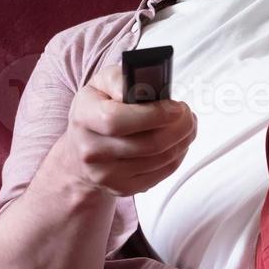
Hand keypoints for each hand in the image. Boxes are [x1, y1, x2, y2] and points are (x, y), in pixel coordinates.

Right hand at [52, 62, 196, 197]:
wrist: (80, 151)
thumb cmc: (97, 110)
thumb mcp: (102, 84)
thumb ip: (122, 79)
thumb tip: (147, 87)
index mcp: (84, 117)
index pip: (118, 120)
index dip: (153, 115)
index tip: (176, 107)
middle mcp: (91, 150)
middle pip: (147, 144)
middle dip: (179, 127)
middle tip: (187, 114)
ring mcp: (106, 174)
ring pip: (160, 159)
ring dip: (183, 140)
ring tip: (187, 125)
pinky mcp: (122, 188)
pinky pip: (162, 173)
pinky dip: (178, 156)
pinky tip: (178, 142)